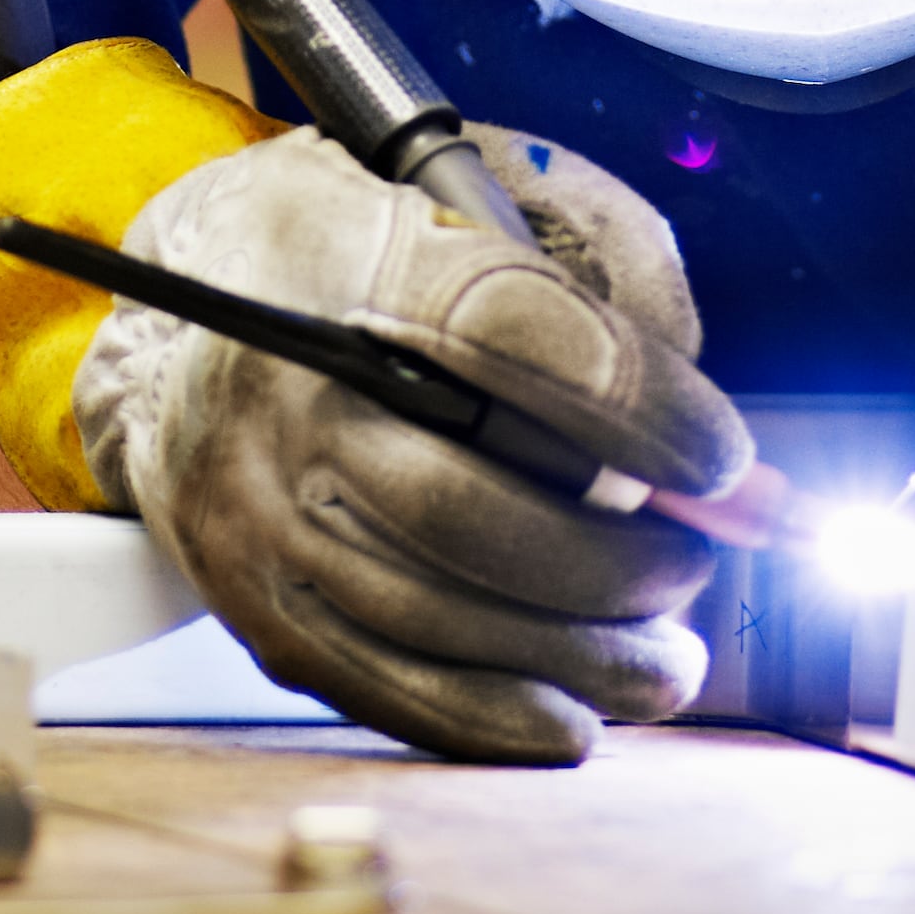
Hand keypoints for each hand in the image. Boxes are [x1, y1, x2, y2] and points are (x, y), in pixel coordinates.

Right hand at [73, 127, 748, 764]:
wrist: (191, 312)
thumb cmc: (372, 255)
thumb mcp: (476, 193)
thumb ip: (608, 284)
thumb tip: (720, 455)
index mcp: (349, 254)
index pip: (506, 330)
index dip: (633, 404)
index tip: (723, 461)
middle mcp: (284, 387)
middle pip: (465, 506)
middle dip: (610, 564)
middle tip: (692, 570)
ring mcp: (254, 505)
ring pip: (432, 612)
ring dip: (577, 654)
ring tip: (668, 660)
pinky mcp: (249, 598)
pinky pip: (378, 683)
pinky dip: (490, 717)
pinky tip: (574, 720)